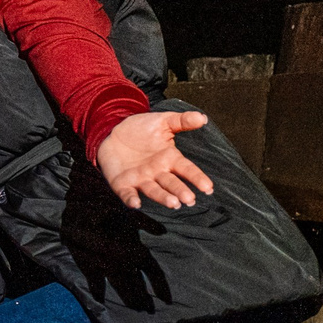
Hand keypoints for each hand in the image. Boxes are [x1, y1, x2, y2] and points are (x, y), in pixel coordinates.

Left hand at [95, 110, 214, 209]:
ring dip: (163, 197)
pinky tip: (136, 204)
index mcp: (170, 159)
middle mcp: (158, 172)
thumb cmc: (142, 129)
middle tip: (190, 200)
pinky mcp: (123, 184)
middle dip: (180, 191)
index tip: (208, 187)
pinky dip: (131, 199)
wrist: (113, 132)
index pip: (187, 169)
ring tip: (173, 203)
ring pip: (153, 191)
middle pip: (171, 183)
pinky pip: (127, 194)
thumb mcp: (162, 121)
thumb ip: (182, 121)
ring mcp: (141, 179)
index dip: (197, 178)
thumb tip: (203, 118)